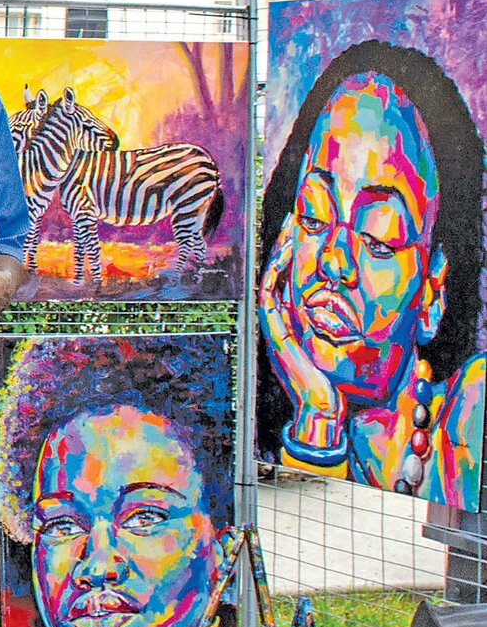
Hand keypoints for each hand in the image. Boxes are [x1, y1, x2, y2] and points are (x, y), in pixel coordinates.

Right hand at [259, 217, 343, 451]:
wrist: (324, 408)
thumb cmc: (337, 382)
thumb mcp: (340, 346)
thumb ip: (340, 326)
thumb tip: (357, 305)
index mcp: (293, 322)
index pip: (290, 279)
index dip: (294, 253)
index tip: (305, 230)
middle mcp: (281, 322)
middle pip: (278, 273)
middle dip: (284, 245)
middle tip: (294, 218)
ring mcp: (275, 326)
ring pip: (270, 279)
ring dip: (278, 252)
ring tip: (289, 228)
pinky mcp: (276, 331)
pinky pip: (269, 294)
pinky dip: (274, 273)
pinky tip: (284, 254)